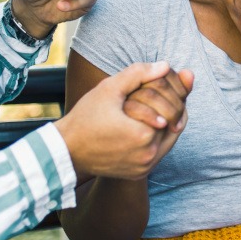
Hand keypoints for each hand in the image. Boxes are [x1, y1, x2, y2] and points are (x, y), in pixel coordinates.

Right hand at [55, 61, 192, 181]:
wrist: (64, 151)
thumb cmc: (85, 118)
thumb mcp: (109, 89)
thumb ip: (139, 74)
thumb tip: (165, 66)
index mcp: (144, 135)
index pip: (174, 106)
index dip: (171, 90)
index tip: (164, 80)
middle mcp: (148, 156)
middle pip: (175, 123)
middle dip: (172, 104)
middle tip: (166, 90)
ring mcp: (144, 168)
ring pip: (169, 138)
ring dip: (167, 120)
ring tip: (158, 103)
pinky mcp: (138, 174)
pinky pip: (158, 152)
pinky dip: (158, 136)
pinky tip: (150, 120)